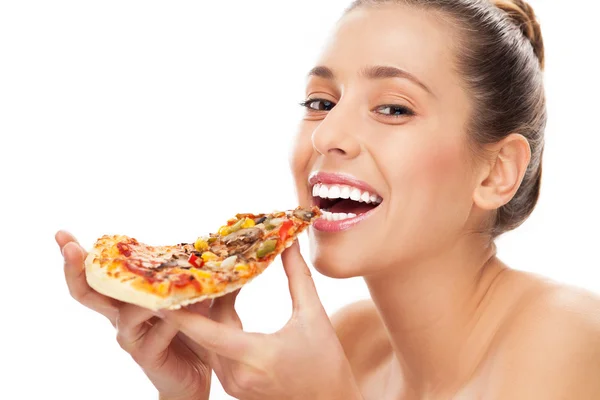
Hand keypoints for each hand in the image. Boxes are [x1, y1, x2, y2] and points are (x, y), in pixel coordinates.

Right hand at [56, 230, 211, 399]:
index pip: (99, 275)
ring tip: (164, 279)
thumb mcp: (194, 302)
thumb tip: (216, 255)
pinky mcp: (146, 354)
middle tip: (70, 247)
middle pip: (89, 292)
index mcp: (128, 300)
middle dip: (77, 268)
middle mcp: (122, 317)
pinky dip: (170, 318)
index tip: (61, 234)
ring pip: (125, 311)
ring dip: (145, 294)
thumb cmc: (190, 335)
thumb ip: (198, 281)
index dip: (79, 257)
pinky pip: (156, 332)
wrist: (196, 377)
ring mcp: (130, 336)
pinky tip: (182, 308)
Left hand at [158, 241, 361, 399]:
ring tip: (205, 285)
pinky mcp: (235, 387)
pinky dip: (216, 331)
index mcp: (255, 357)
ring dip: (207, 316)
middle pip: (207, 331)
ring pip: (209, 342)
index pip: (208, 332)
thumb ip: (298, 277)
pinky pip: (217, 353)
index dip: (183, 313)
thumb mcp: (314, 316)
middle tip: (194, 271)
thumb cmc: (327, 362)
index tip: (160, 296)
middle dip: (201, 302)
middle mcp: (237, 375)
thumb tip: (289, 243)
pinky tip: (221, 308)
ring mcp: (234, 385)